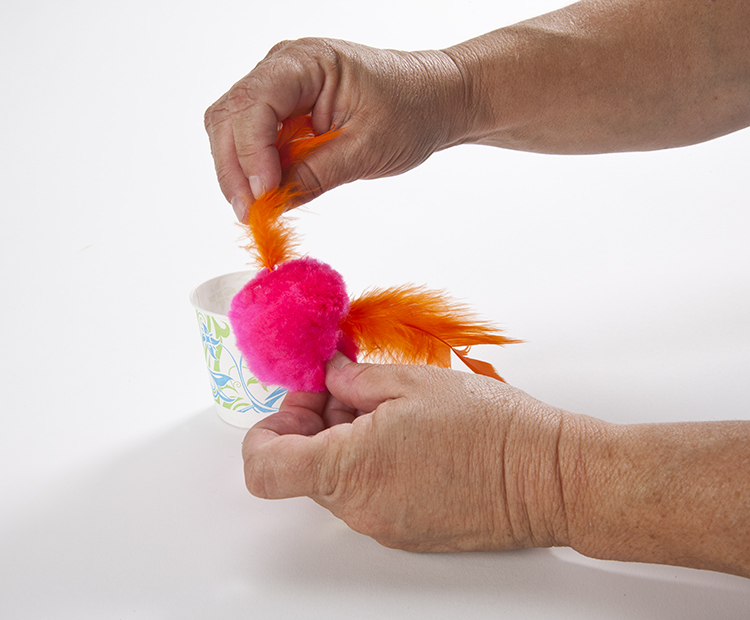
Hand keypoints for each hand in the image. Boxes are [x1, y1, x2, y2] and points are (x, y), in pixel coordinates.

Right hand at [204, 38, 471, 219]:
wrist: (433, 99)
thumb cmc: (411, 110)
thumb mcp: (367, 149)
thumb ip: (316, 175)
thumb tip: (272, 203)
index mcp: (306, 62)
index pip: (255, 104)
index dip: (251, 154)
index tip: (263, 196)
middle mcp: (283, 67)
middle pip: (230, 116)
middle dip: (234, 169)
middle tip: (251, 213)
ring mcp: (280, 88)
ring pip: (232, 129)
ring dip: (238, 172)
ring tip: (258, 209)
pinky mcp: (284, 110)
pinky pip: (252, 139)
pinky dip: (253, 169)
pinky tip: (267, 195)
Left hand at [242, 354, 569, 551]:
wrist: (548, 477)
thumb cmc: (488, 429)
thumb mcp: (411, 382)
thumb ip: (354, 378)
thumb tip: (331, 375)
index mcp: (349, 470)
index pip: (264, 467)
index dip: (268, 428)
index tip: (297, 396)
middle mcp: (359, 509)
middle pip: (302, 467)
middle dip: (314, 420)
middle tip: (346, 384)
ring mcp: (384, 525)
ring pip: (337, 478)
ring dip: (344, 438)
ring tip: (386, 403)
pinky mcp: (409, 531)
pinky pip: (368, 494)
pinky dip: (370, 460)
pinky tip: (405, 432)